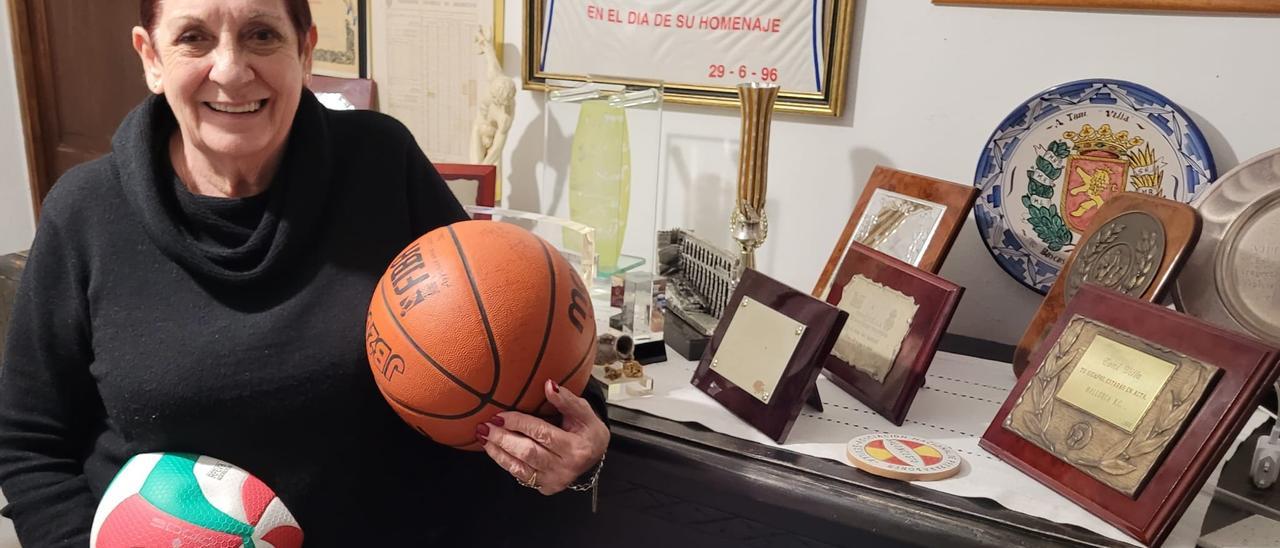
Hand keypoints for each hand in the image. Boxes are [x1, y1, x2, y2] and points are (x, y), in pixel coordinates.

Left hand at [477, 379, 608, 494]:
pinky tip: (493, 450)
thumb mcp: (584, 412)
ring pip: (520, 468)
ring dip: (499, 453)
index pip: (542, 434)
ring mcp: (555, 481)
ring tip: (484, 438)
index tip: (499, 415)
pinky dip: (505, 462)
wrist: (595, 456)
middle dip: (503, 439)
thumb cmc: (587, 430)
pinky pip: (521, 476)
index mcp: (577, 448)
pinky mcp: (546, 488)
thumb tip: (548, 385)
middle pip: (528, 453)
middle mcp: (565, 468)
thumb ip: (566, 400)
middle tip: (485, 427)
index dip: (519, 423)